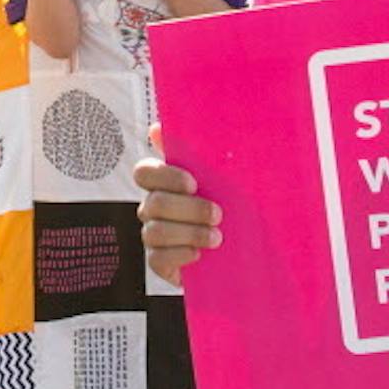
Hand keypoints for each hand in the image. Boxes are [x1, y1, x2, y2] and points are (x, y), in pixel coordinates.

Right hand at [135, 126, 220, 284]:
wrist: (244, 249)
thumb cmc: (231, 206)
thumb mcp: (222, 178)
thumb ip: (197, 153)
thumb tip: (160, 127)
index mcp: (163, 182)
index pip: (144, 172)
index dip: (165, 177)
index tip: (194, 183)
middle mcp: (153, 206)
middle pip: (154, 204)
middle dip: (189, 209)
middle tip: (218, 214)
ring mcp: (154, 234)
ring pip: (155, 232)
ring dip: (189, 233)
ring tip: (216, 237)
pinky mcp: (160, 261)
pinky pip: (157, 259)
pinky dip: (180, 255)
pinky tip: (199, 254)